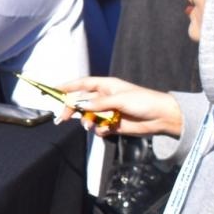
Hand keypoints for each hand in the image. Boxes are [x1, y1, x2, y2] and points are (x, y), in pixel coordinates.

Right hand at [56, 76, 183, 137]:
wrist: (161, 118)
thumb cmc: (144, 102)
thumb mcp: (120, 99)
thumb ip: (99, 103)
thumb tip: (80, 104)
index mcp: (106, 86)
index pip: (82, 84)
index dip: (68, 86)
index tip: (53, 89)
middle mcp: (104, 98)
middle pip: (81, 102)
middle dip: (71, 109)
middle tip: (62, 118)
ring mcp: (108, 111)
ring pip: (88, 116)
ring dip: (86, 121)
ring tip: (90, 126)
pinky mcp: (112, 124)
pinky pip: (99, 128)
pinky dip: (100, 130)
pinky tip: (107, 130)